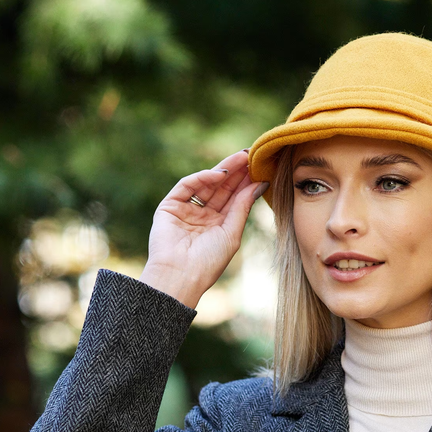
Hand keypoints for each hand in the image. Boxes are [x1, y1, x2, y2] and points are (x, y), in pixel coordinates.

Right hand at [138, 150, 268, 307]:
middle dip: (237, 172)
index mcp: (218, 225)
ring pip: (206, 183)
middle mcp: (202, 215)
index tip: (261, 168)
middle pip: (221, 188)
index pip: (234, 198)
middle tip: (252, 155)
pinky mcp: (169, 206)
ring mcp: (185, 210)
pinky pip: (187, 186)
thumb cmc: (209, 262)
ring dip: (224, 170)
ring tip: (242, 158)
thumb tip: (260, 184)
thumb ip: (242, 207)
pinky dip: (203, 177)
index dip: (246, 183)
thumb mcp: (232, 233)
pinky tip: (220, 173)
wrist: (181, 275)